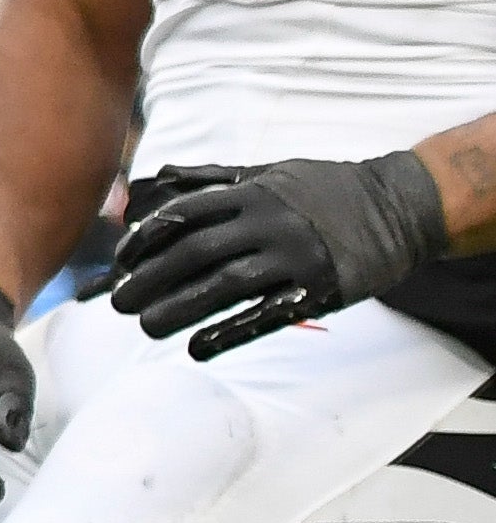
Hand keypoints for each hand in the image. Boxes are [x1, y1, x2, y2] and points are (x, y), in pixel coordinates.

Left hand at [104, 153, 447, 360]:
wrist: (402, 206)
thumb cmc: (324, 190)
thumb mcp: (269, 172)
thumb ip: (214, 179)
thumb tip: (157, 177)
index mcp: (253, 193)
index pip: (183, 216)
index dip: (145, 241)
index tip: (121, 263)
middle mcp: (270, 222)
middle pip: (195, 253)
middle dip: (150, 279)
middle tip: (119, 303)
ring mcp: (296, 256)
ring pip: (224, 286)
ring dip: (178, 309)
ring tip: (146, 326)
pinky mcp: (320, 289)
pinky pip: (265, 315)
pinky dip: (227, 333)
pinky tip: (196, 349)